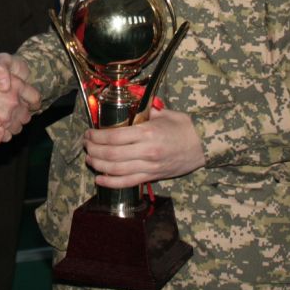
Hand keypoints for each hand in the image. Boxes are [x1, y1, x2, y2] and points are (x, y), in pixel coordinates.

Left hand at [83, 107, 205, 189]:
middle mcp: (146, 151)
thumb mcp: (165, 113)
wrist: (203, 145)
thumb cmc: (184, 127)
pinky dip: (111, 182)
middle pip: (112, 154)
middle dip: (94, 150)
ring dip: (99, 165)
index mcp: (148, 132)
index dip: (97, 136)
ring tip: (89, 159)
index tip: (89, 133)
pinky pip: (128, 182)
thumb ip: (146, 111)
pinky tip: (100, 178)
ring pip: (116, 170)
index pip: (115, 136)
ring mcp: (149, 166)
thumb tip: (131, 106)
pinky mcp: (152, 176)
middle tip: (86, 144)